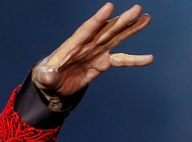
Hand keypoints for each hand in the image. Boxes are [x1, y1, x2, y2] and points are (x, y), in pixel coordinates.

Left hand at [32, 3, 152, 98]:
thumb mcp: (42, 77)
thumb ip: (47, 76)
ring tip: (147, 19)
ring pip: (116, 38)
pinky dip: (134, 60)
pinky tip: (148, 58)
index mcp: (72, 45)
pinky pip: (120, 60)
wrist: (52, 85)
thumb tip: (49, 75)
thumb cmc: (45, 76)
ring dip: (131, 29)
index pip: (86, 30)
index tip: (109, 7)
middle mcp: (87, 45)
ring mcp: (96, 52)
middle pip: (106, 30)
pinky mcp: (102, 63)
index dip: (98, 20)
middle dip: (121, 21)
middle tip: (137, 10)